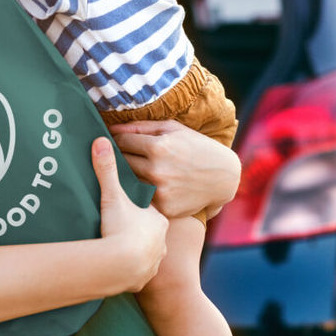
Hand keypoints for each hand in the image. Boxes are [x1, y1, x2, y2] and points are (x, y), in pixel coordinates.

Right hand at [92, 136, 166, 291]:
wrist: (120, 266)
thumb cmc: (120, 228)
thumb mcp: (112, 196)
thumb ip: (107, 170)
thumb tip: (101, 141)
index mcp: (158, 218)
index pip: (150, 209)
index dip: (138, 207)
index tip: (127, 206)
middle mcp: (161, 240)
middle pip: (150, 231)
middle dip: (139, 229)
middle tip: (121, 226)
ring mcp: (154, 261)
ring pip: (148, 252)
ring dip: (136, 250)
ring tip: (120, 247)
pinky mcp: (143, 279)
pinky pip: (139, 272)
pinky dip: (132, 268)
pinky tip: (121, 266)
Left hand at [109, 120, 241, 218]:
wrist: (223, 177)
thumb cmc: (196, 147)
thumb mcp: (173, 129)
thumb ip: (141, 126)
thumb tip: (112, 129)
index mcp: (158, 146)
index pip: (122, 142)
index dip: (118, 141)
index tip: (118, 142)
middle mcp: (157, 170)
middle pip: (123, 162)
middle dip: (122, 158)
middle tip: (126, 156)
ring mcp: (160, 191)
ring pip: (130, 182)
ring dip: (130, 176)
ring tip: (139, 170)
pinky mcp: (164, 208)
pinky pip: (143, 198)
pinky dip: (143, 192)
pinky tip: (152, 186)